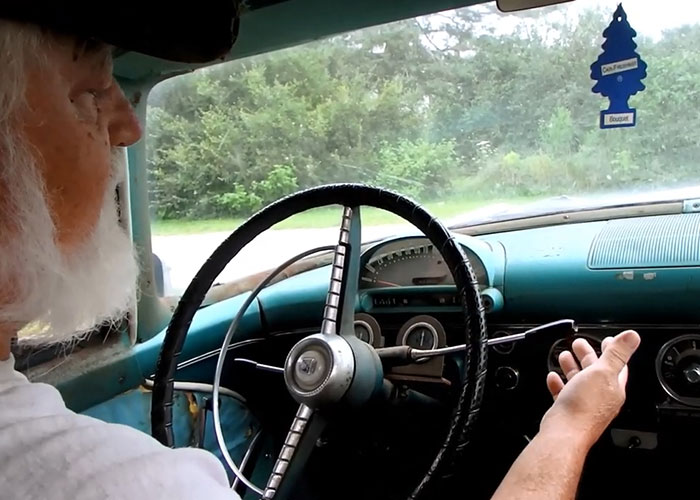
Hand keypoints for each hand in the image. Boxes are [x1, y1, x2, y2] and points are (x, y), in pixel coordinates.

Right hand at [540, 330, 640, 448]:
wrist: (564, 432)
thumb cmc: (584, 406)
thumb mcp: (603, 372)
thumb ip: (617, 353)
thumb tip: (633, 337)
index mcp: (613, 387)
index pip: (617, 365)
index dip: (612, 350)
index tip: (606, 339)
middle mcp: (601, 398)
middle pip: (596, 372)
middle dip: (588, 356)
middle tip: (579, 344)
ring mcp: (584, 405)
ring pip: (579, 382)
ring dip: (572, 367)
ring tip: (565, 356)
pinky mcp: (568, 411)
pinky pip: (564, 394)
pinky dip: (559, 383)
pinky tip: (553, 377)